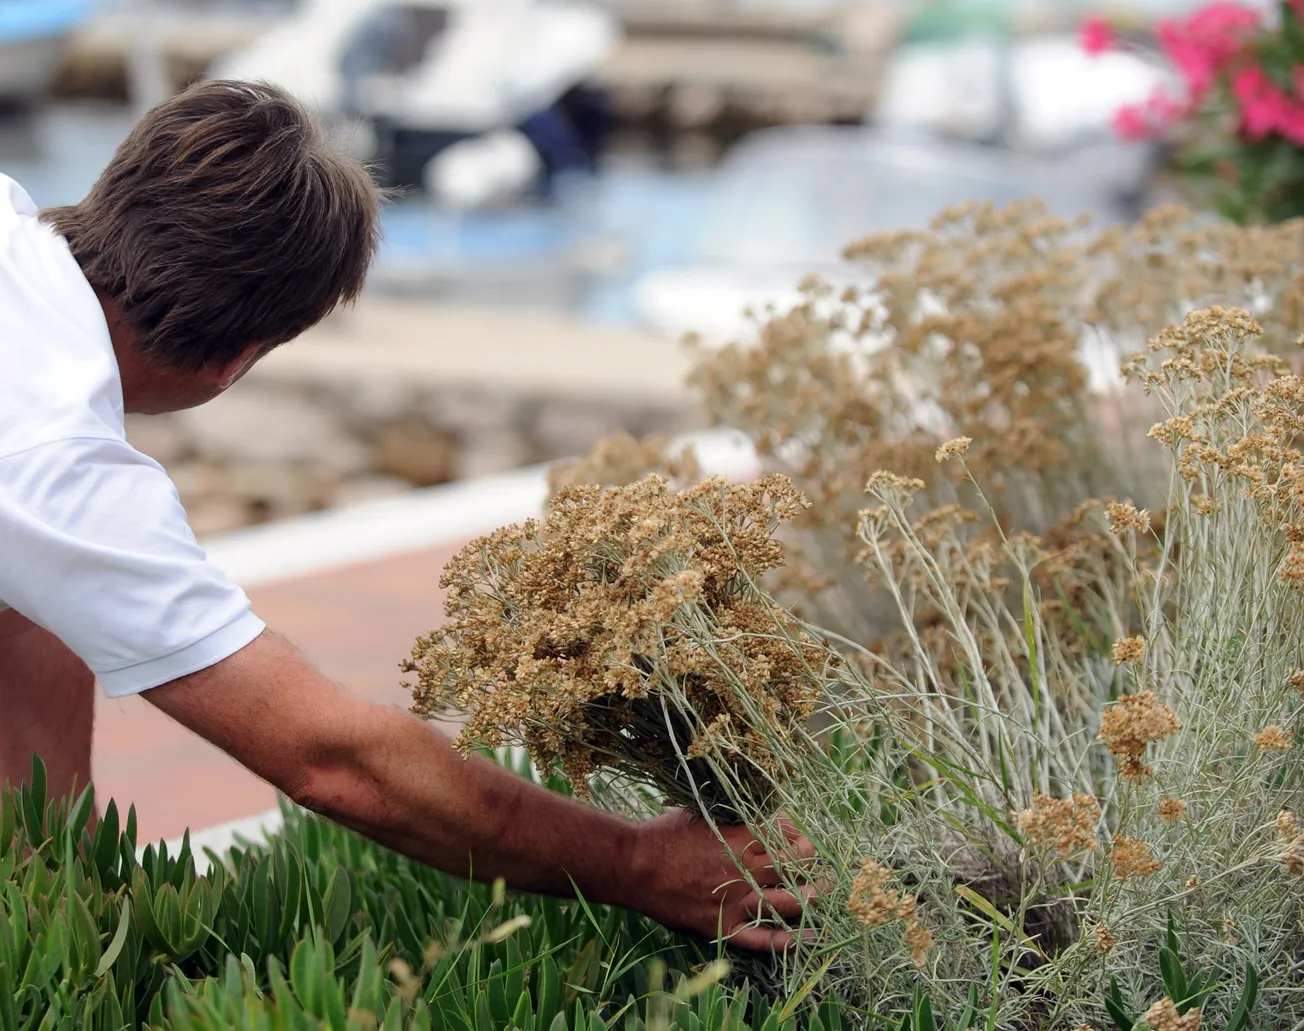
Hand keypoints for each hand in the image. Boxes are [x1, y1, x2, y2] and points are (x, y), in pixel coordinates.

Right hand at [630, 809, 816, 951]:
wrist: (634, 865)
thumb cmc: (663, 834)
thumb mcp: (699, 811)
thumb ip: (729, 813)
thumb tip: (750, 806)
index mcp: (739, 836)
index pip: (783, 834)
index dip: (797, 834)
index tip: (800, 836)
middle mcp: (744, 868)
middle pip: (793, 866)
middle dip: (811, 863)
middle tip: (819, 863)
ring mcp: (736, 900)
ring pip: (787, 901)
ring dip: (810, 898)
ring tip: (822, 894)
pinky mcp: (724, 925)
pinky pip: (762, 938)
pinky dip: (787, 941)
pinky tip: (807, 938)